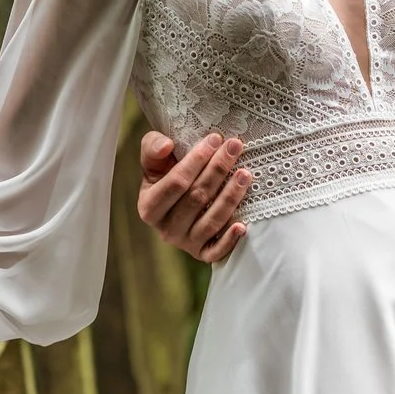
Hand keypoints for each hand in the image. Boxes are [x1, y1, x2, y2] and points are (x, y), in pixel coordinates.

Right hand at [138, 128, 250, 264]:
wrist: (176, 204)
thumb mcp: (153, 162)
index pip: (176, 183)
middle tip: (235, 147)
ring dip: (230, 197)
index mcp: (149, 207)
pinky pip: (217, 251)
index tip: (215, 139)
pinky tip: (243, 225)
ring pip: (211, 221)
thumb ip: (153, 148)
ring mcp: (185, 243)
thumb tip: (167, 145)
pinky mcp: (202, 253)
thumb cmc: (166, 177)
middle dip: (218, 170)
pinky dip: (230, 240)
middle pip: (197, 198)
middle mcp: (166, 229)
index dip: (196, 161)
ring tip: (245, 174)